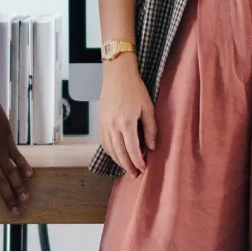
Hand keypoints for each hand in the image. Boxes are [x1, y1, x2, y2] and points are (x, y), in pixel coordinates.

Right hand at [96, 60, 155, 175]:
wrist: (117, 75)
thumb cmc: (134, 89)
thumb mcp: (148, 108)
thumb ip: (150, 129)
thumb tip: (151, 147)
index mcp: (126, 122)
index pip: (132, 149)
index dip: (138, 161)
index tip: (143, 168)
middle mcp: (113, 126)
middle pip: (119, 153)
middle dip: (127, 166)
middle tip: (134, 175)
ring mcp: (104, 124)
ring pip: (110, 149)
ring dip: (118, 161)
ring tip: (126, 167)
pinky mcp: (100, 122)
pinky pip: (103, 142)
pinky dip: (110, 151)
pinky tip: (116, 155)